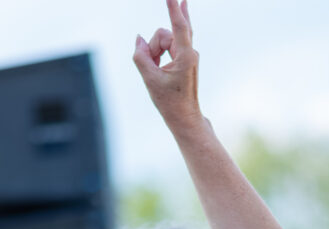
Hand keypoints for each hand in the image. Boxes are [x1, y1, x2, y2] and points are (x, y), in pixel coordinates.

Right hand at [133, 0, 203, 130]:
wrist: (184, 117)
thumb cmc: (170, 101)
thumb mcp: (149, 79)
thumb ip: (141, 56)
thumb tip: (138, 38)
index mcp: (186, 57)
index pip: (179, 25)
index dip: (174, 8)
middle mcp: (190, 52)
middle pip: (164, 34)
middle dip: (153, 46)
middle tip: (150, 64)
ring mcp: (189, 54)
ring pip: (164, 40)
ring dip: (155, 53)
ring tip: (155, 72)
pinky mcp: (186, 57)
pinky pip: (169, 45)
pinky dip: (159, 52)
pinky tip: (165, 44)